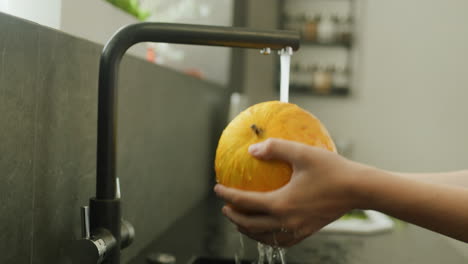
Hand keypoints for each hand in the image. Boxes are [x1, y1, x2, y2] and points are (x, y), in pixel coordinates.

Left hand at [214, 138, 363, 246]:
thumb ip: (275, 149)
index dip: (227, 196)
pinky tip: (265, 226)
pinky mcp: (307, 232)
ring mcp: (297, 230)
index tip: (217, 188)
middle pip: (250, 225)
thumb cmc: (333, 169)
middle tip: (225, 206)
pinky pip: (280, 240)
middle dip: (233, 216)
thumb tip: (252, 150)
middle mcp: (287, 222)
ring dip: (247, 228)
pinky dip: (265, 235)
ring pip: (263, 237)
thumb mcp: (302, 153)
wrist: (359, 189)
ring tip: (240, 217)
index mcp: (282, 204)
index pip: (245, 203)